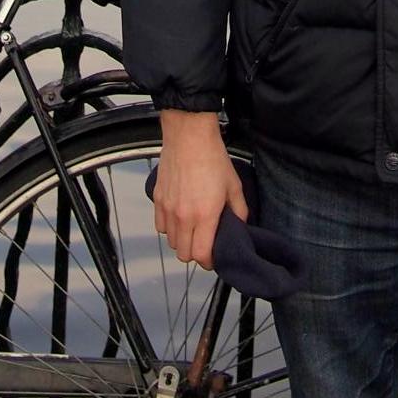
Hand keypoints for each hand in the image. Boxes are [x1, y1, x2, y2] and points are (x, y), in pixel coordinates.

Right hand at [154, 110, 247, 270]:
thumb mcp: (234, 185)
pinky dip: (169, 228)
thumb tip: (239, 225)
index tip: (213, 257)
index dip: (209, 262)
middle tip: (204, 242)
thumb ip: (239, 211)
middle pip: (183, 254)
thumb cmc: (212, 157)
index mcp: (205, 215)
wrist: (189, 135)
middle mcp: (184, 216)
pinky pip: (160, 226)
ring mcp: (168, 208)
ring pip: (171, 242)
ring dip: (182, 241)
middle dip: (195, 253)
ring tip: (192, 228)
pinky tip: (179, 217)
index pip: (201, 255)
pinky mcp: (158, 199)